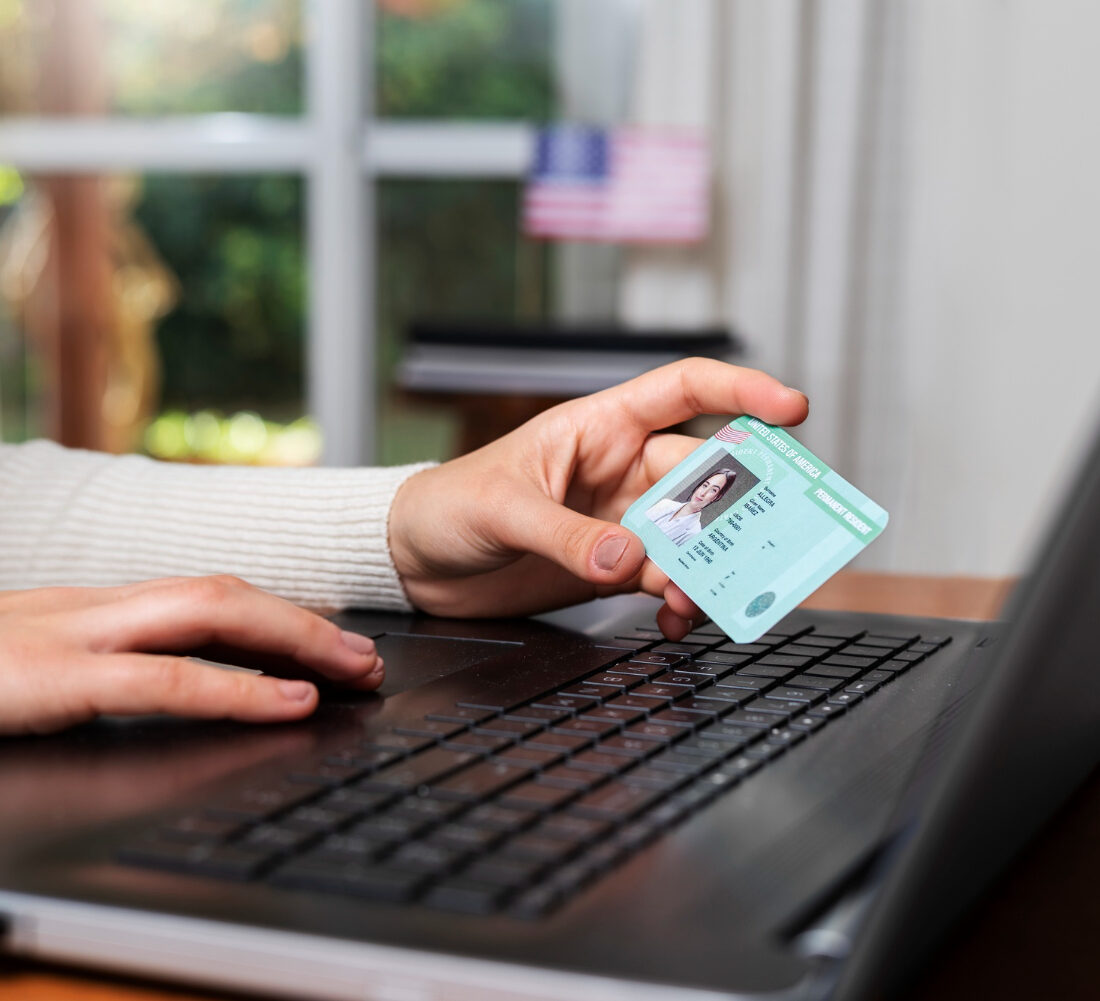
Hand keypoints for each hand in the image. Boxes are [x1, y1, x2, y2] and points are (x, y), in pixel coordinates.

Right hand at [0, 576, 382, 734]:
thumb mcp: (34, 667)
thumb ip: (102, 670)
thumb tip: (175, 685)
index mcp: (89, 608)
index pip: (202, 595)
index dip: (274, 614)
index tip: (328, 638)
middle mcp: (90, 608)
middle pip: (223, 592)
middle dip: (304, 620)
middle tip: (367, 654)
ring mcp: (70, 635)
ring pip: (210, 614)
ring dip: (295, 639)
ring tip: (354, 668)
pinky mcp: (51, 679)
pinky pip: (166, 678)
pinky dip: (239, 687)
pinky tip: (289, 700)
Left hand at [389, 359, 807, 636]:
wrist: (416, 560)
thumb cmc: (448, 505)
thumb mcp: (502, 509)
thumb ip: (566, 535)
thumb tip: (628, 559)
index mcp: (598, 427)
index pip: (682, 389)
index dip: (741, 389)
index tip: (791, 409)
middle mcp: (620, 469)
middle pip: (702, 478)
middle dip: (732, 510)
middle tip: (753, 542)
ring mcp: (620, 520)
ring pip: (690, 537)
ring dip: (703, 567)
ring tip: (694, 599)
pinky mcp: (611, 566)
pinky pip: (664, 581)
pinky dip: (676, 602)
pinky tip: (671, 620)